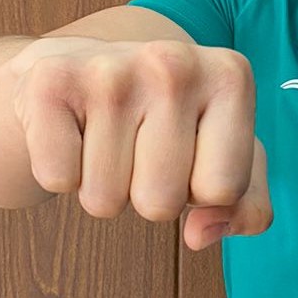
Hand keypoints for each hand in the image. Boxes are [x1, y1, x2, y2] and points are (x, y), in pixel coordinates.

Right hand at [7, 36, 271, 249]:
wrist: (81, 67)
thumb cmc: (167, 120)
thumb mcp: (225, 154)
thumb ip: (247, 207)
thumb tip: (201, 235)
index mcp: (231, 77)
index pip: (224, 190)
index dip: (201, 192)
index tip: (191, 157)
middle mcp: (175, 62)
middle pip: (161, 203)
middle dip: (149, 194)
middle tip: (141, 150)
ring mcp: (111, 69)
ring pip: (105, 201)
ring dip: (104, 186)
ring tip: (108, 139)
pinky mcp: (51, 82)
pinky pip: (57, 180)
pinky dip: (62, 172)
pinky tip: (74, 131)